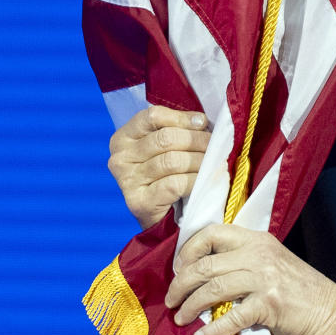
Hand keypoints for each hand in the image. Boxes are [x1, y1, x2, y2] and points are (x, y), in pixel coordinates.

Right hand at [107, 106, 210, 229]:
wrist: (163, 218)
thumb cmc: (167, 176)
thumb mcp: (165, 148)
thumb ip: (177, 129)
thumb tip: (200, 120)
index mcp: (123, 138)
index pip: (152, 116)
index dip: (181, 117)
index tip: (202, 123)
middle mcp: (120, 158)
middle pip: (166, 138)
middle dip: (197, 140)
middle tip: (215, 145)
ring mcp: (127, 181)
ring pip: (173, 160)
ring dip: (200, 161)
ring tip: (213, 162)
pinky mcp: (139, 202)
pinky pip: (175, 184)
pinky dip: (195, 180)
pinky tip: (203, 181)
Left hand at [165, 224, 335, 334]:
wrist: (331, 313)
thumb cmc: (299, 291)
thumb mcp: (271, 263)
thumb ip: (242, 261)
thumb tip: (203, 274)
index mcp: (258, 239)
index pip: (213, 232)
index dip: (189, 249)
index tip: (179, 268)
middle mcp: (259, 254)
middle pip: (206, 263)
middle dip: (181, 283)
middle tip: (171, 299)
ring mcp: (264, 278)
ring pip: (212, 288)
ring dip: (190, 306)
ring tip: (180, 318)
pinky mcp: (268, 305)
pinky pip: (229, 317)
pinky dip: (211, 329)